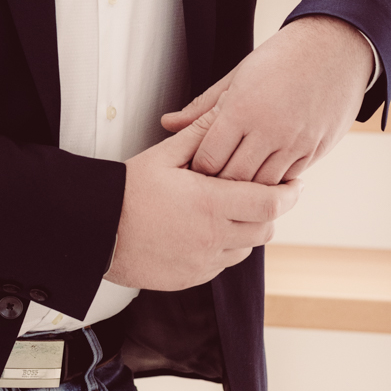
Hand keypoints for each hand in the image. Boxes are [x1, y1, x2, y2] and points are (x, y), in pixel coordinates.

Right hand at [104, 109, 302, 292]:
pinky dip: (226, 247)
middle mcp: (212, 238)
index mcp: (209, 204)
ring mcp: (203, 262)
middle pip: (266, 228)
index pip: (270, 203)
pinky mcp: (192, 277)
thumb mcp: (164, 155)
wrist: (95, 232)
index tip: (294, 184)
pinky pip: (223, 264)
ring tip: (232, 211)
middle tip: (267, 194)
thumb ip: (201, 136)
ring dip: (248, 230)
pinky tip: (208, 230)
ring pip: (247, 248)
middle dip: (271, 211)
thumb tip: (227, 113)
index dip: (289, 193)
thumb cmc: (127, 191)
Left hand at [161, 15, 373, 184]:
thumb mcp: (237, 77)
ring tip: (238, 180)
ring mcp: (294, 142)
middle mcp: (268, 128)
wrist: (335, 49)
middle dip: (220, 183)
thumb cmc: (281, 59)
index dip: (199, 168)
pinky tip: (265, 173)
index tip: (198, 167)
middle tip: (212, 181)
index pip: (208, 159)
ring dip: (248, 186)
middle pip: (233, 177)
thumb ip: (201, 107)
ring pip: (261, 185)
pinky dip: (274, 182)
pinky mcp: (315, 149)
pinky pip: (288, 180)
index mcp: (242, 108)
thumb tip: (166, 124)